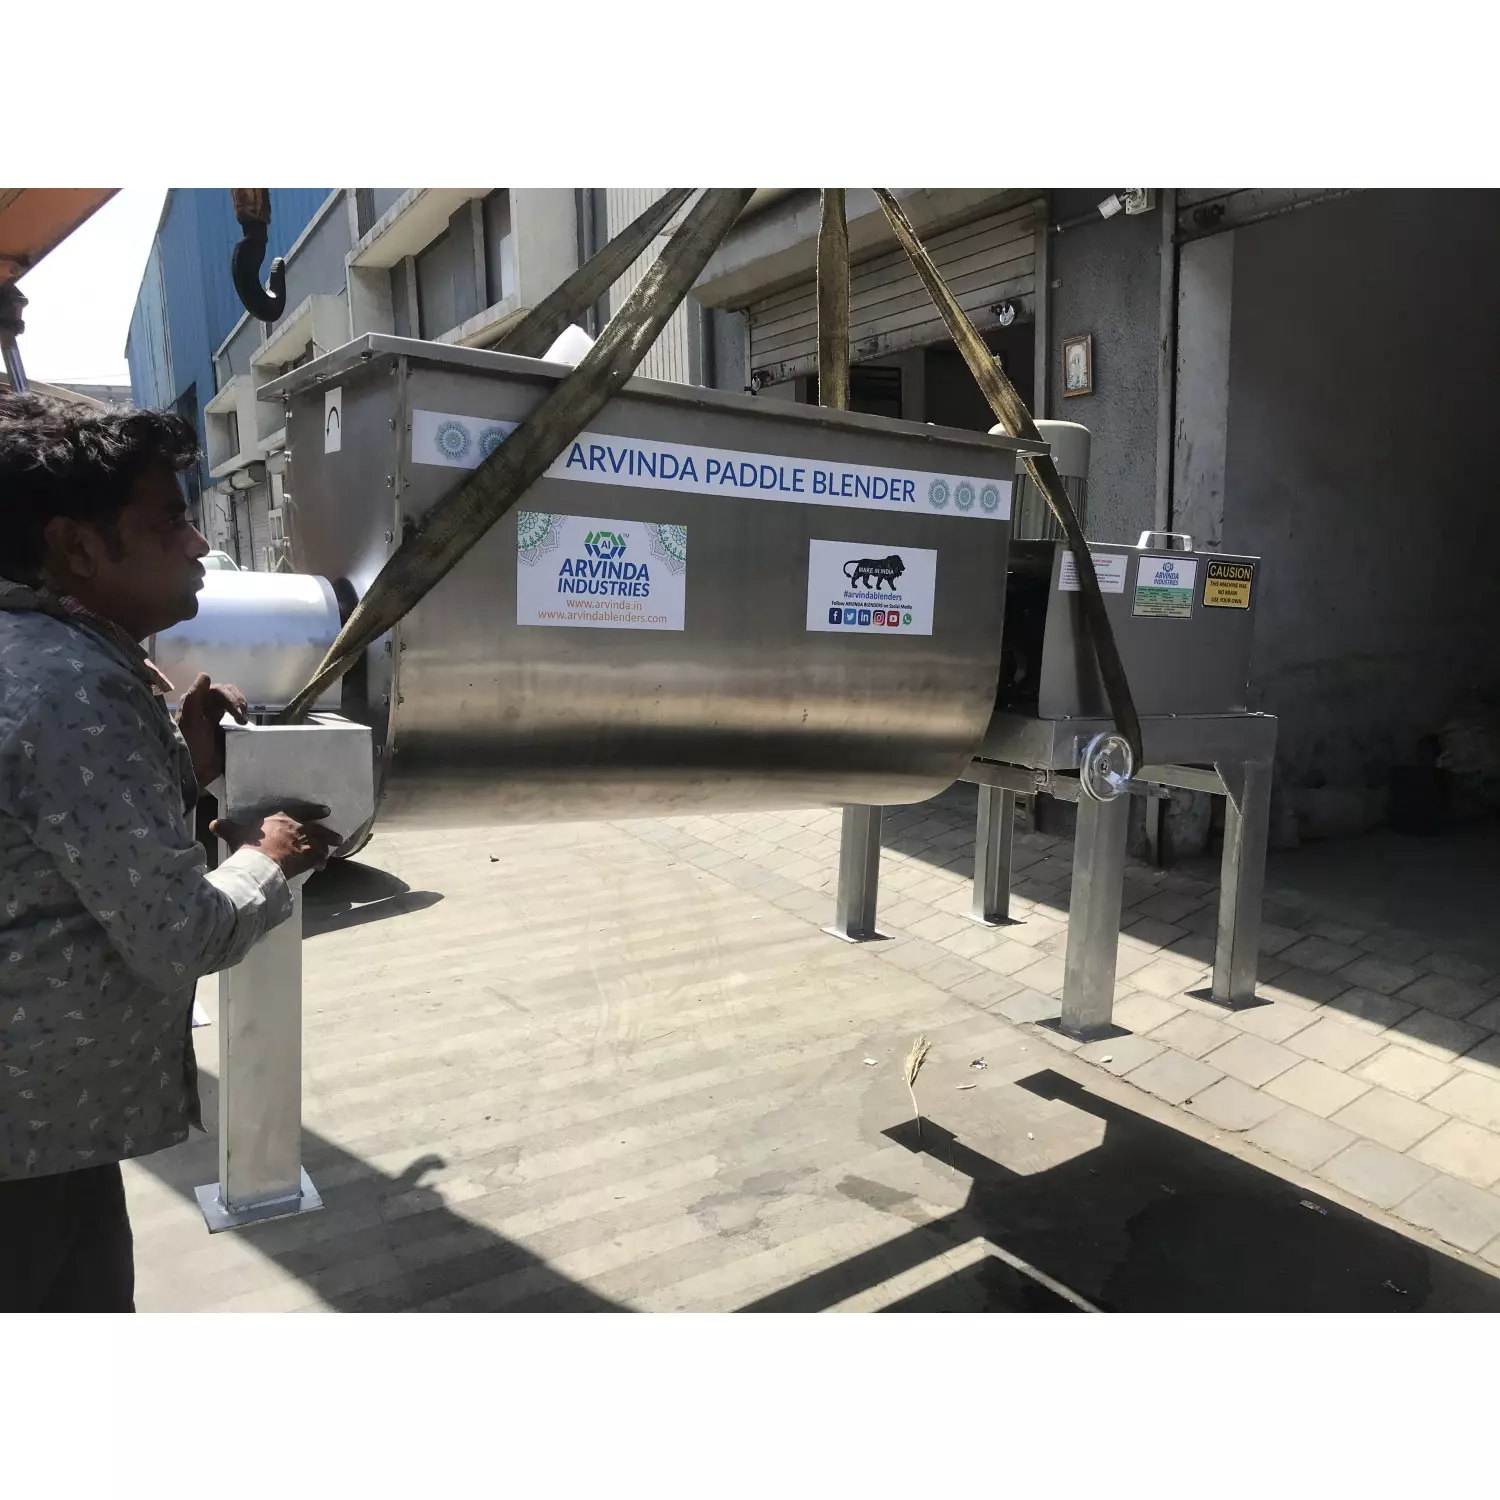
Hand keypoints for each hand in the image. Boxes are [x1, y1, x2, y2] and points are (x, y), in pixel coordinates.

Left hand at [178, 674, 248, 786]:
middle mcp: (206, 708)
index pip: (218, 689)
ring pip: (233, 703)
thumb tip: (205, 675)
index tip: (238, 714)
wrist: (194, 772)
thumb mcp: (189, 721)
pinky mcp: (225, 730)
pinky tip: (245, 725)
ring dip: (242, 708)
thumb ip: (193, 697)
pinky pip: (236, 717)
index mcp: (197, 703)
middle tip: (242, 719)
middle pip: (228, 693)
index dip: (231, 697)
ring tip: (244, 722)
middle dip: (238, 702)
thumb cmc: (190, 747)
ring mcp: (216, 719)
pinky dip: (243, 717)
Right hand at [209, 811, 341, 879]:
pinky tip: (322, 867)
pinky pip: (319, 859)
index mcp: (283, 817)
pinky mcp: (309, 857)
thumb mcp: (235, 833)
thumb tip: (213, 824)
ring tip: (332, 851)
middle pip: (317, 828)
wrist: (260, 862)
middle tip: (337, 837)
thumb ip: (227, 827)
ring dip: (327, 848)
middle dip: (327, 833)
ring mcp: (305, 842)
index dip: (315, 811)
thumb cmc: (249, 845)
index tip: (326, 811)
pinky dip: (321, 862)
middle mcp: (298, 827)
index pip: (302, 811)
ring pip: (322, 843)